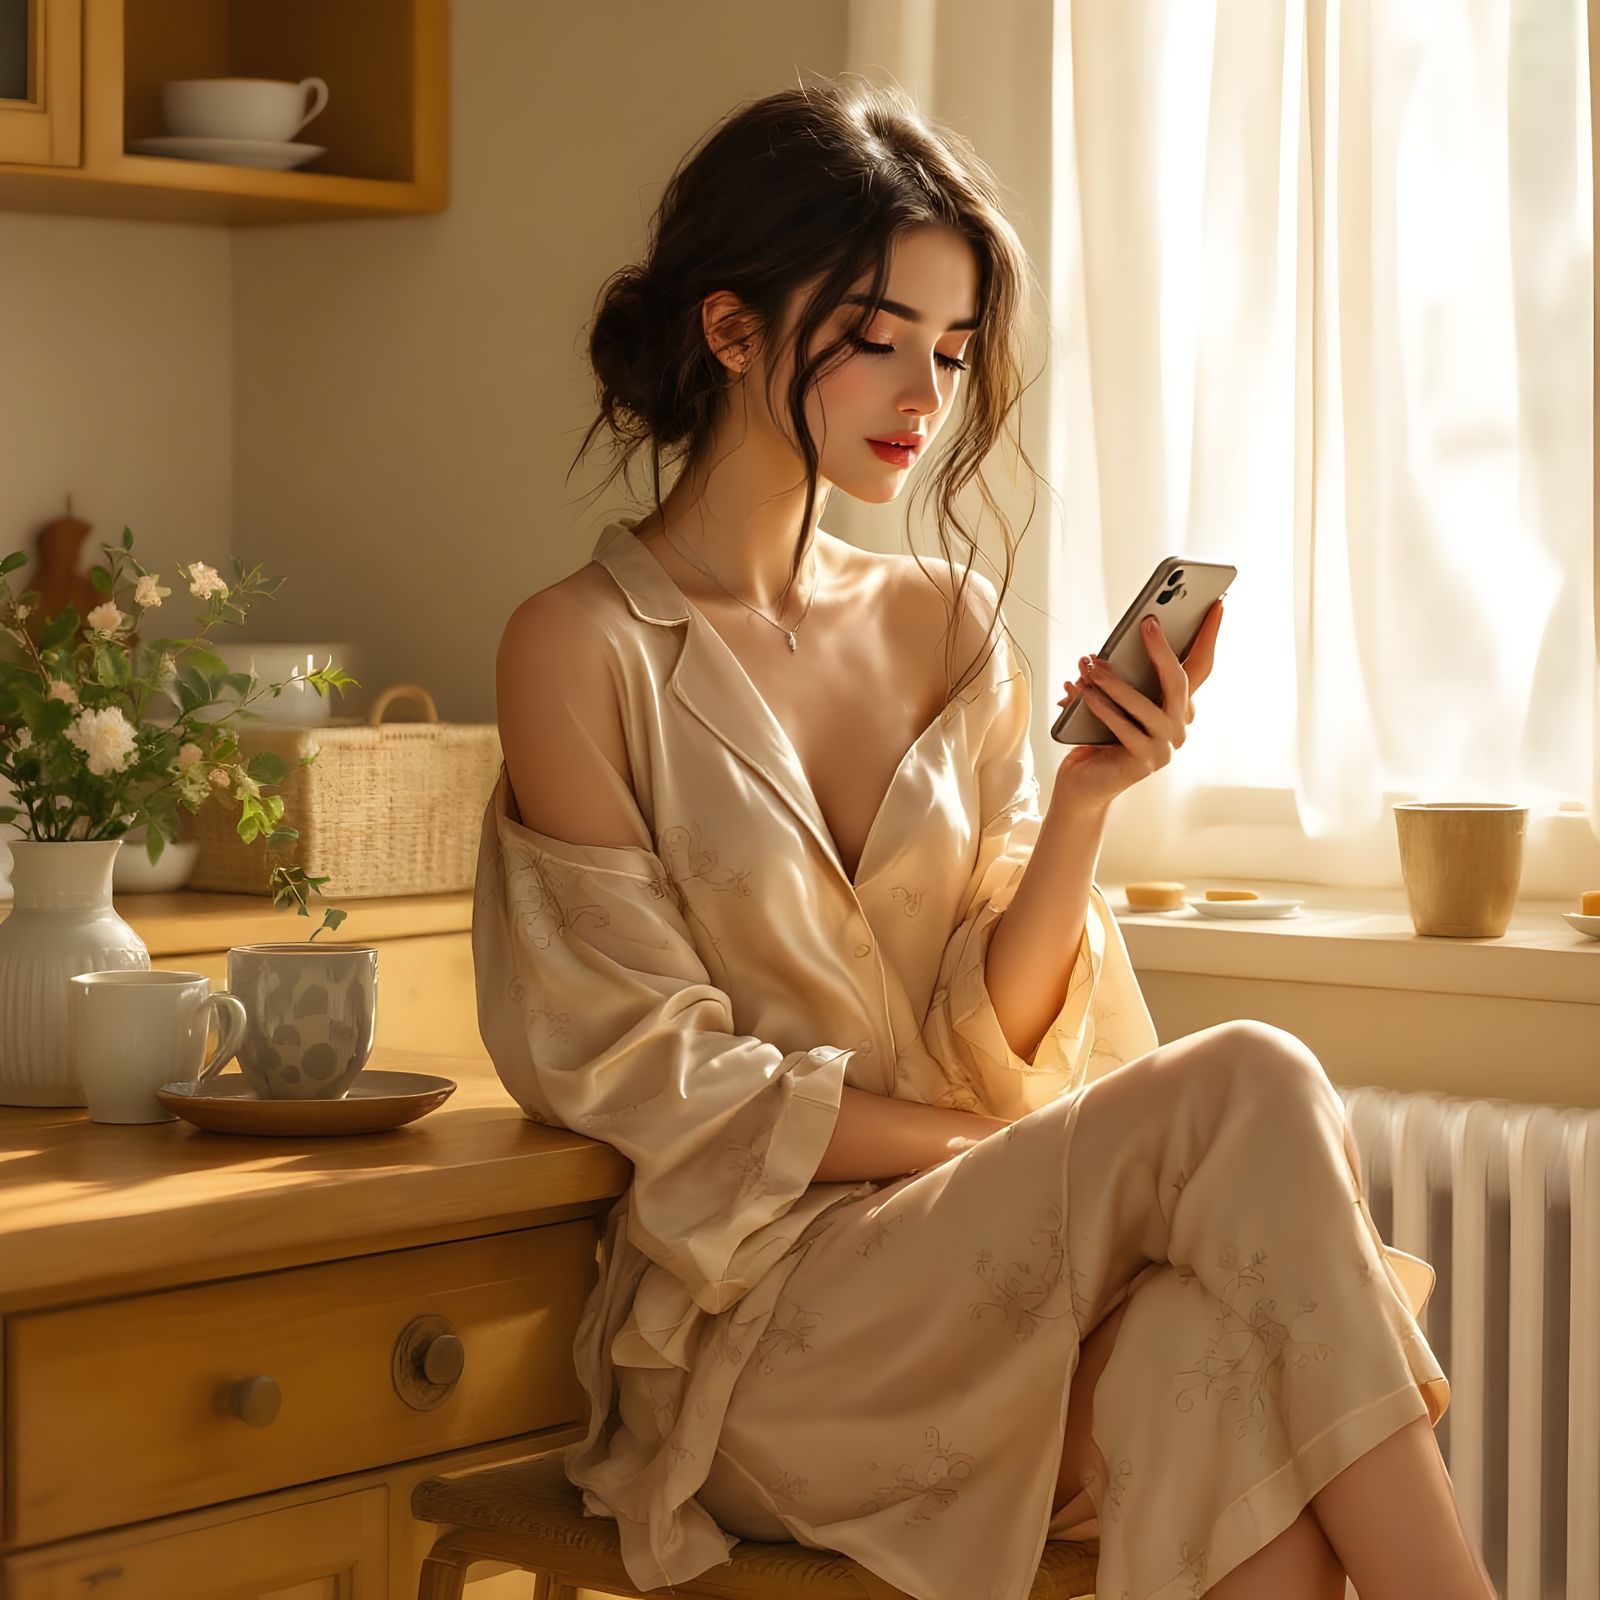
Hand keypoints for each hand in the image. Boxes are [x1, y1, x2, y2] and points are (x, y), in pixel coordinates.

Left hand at [1052, 600, 1224, 811]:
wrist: (1084, 783)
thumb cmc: (1097, 735)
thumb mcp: (1109, 698)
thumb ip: (1115, 677)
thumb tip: (1100, 656)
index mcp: (1176, 705)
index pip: (1200, 665)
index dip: (1209, 636)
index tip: (1217, 604)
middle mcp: (1177, 726)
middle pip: (1179, 681)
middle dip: (1162, 649)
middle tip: (1147, 623)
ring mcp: (1165, 746)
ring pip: (1147, 705)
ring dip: (1116, 682)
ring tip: (1092, 664)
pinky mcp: (1144, 762)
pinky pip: (1124, 729)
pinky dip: (1102, 708)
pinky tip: (1083, 691)